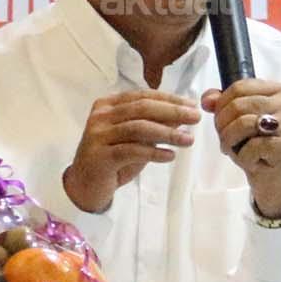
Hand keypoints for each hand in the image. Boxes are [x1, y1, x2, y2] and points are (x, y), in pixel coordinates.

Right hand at [62, 90, 201, 214]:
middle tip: (195, 117)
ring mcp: (98, 136)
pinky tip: (170, 156)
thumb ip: (154, 126)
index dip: (169, 99)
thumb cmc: (112, 160)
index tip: (191, 104)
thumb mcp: (136, 140)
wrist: (85, 186)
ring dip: (168, 133)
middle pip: (142, 108)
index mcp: (108, 105)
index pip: (142, 96)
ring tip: (188, 140)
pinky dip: (154, 152)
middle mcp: (101, 116)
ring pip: (138, 128)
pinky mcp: (100, 156)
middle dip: (172, 111)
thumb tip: (182, 115)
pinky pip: (132, 150)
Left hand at [202, 78, 280, 213]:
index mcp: (278, 90)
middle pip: (238, 105)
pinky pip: (252, 146)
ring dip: (229, 140)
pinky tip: (248, 160)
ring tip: (231, 149)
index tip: (220, 121)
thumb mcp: (238, 118)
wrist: (272, 176)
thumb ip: (222, 103)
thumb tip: (207, 100)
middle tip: (224, 139)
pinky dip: (242, 157)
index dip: (221, 104)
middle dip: (222, 125)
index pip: (239, 87)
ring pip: (243, 123)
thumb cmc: (256, 144)